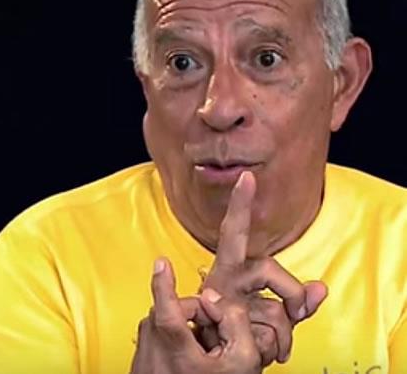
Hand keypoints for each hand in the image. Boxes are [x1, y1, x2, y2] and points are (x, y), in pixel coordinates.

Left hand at [129, 257, 261, 373]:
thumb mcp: (242, 361)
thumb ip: (236, 321)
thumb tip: (216, 298)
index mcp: (174, 344)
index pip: (165, 306)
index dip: (163, 282)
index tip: (161, 263)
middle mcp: (153, 342)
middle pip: (179, 309)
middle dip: (201, 316)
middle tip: (216, 343)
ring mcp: (145, 347)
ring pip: (172, 320)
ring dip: (190, 330)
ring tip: (204, 357)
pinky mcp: (142, 352)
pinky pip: (164, 334)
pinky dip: (179, 341)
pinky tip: (192, 361)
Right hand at [196, 171, 327, 365]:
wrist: (208, 362)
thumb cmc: (236, 330)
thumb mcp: (270, 313)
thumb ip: (295, 301)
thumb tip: (322, 288)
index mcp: (229, 270)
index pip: (233, 233)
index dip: (240, 206)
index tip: (247, 177)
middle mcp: (221, 281)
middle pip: (267, 269)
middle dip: (292, 292)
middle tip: (298, 310)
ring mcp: (222, 306)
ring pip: (275, 312)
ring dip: (284, 336)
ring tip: (274, 347)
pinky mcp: (228, 330)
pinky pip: (271, 336)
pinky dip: (277, 349)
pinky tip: (265, 353)